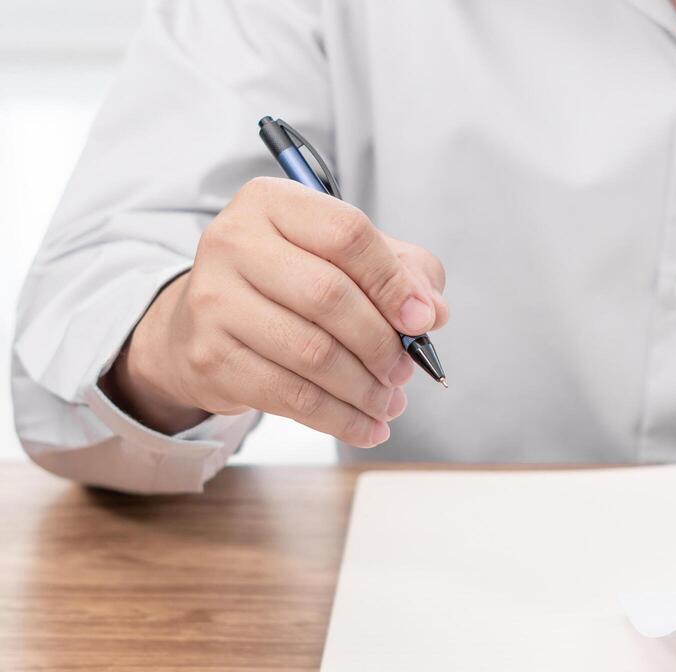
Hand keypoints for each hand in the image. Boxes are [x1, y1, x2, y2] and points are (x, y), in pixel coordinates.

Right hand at [102, 177, 449, 446]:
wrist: (205, 323)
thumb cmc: (291, 283)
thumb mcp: (347, 258)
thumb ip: (402, 271)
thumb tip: (432, 312)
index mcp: (273, 202)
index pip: (346, 234)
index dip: (392, 282)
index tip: (422, 321)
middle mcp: (234, 242)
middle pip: (329, 297)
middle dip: (381, 344)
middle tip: (404, 373)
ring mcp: (214, 300)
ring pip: (312, 353)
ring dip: (365, 389)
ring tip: (389, 402)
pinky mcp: (210, 357)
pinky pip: (290, 397)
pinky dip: (340, 419)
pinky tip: (367, 427)